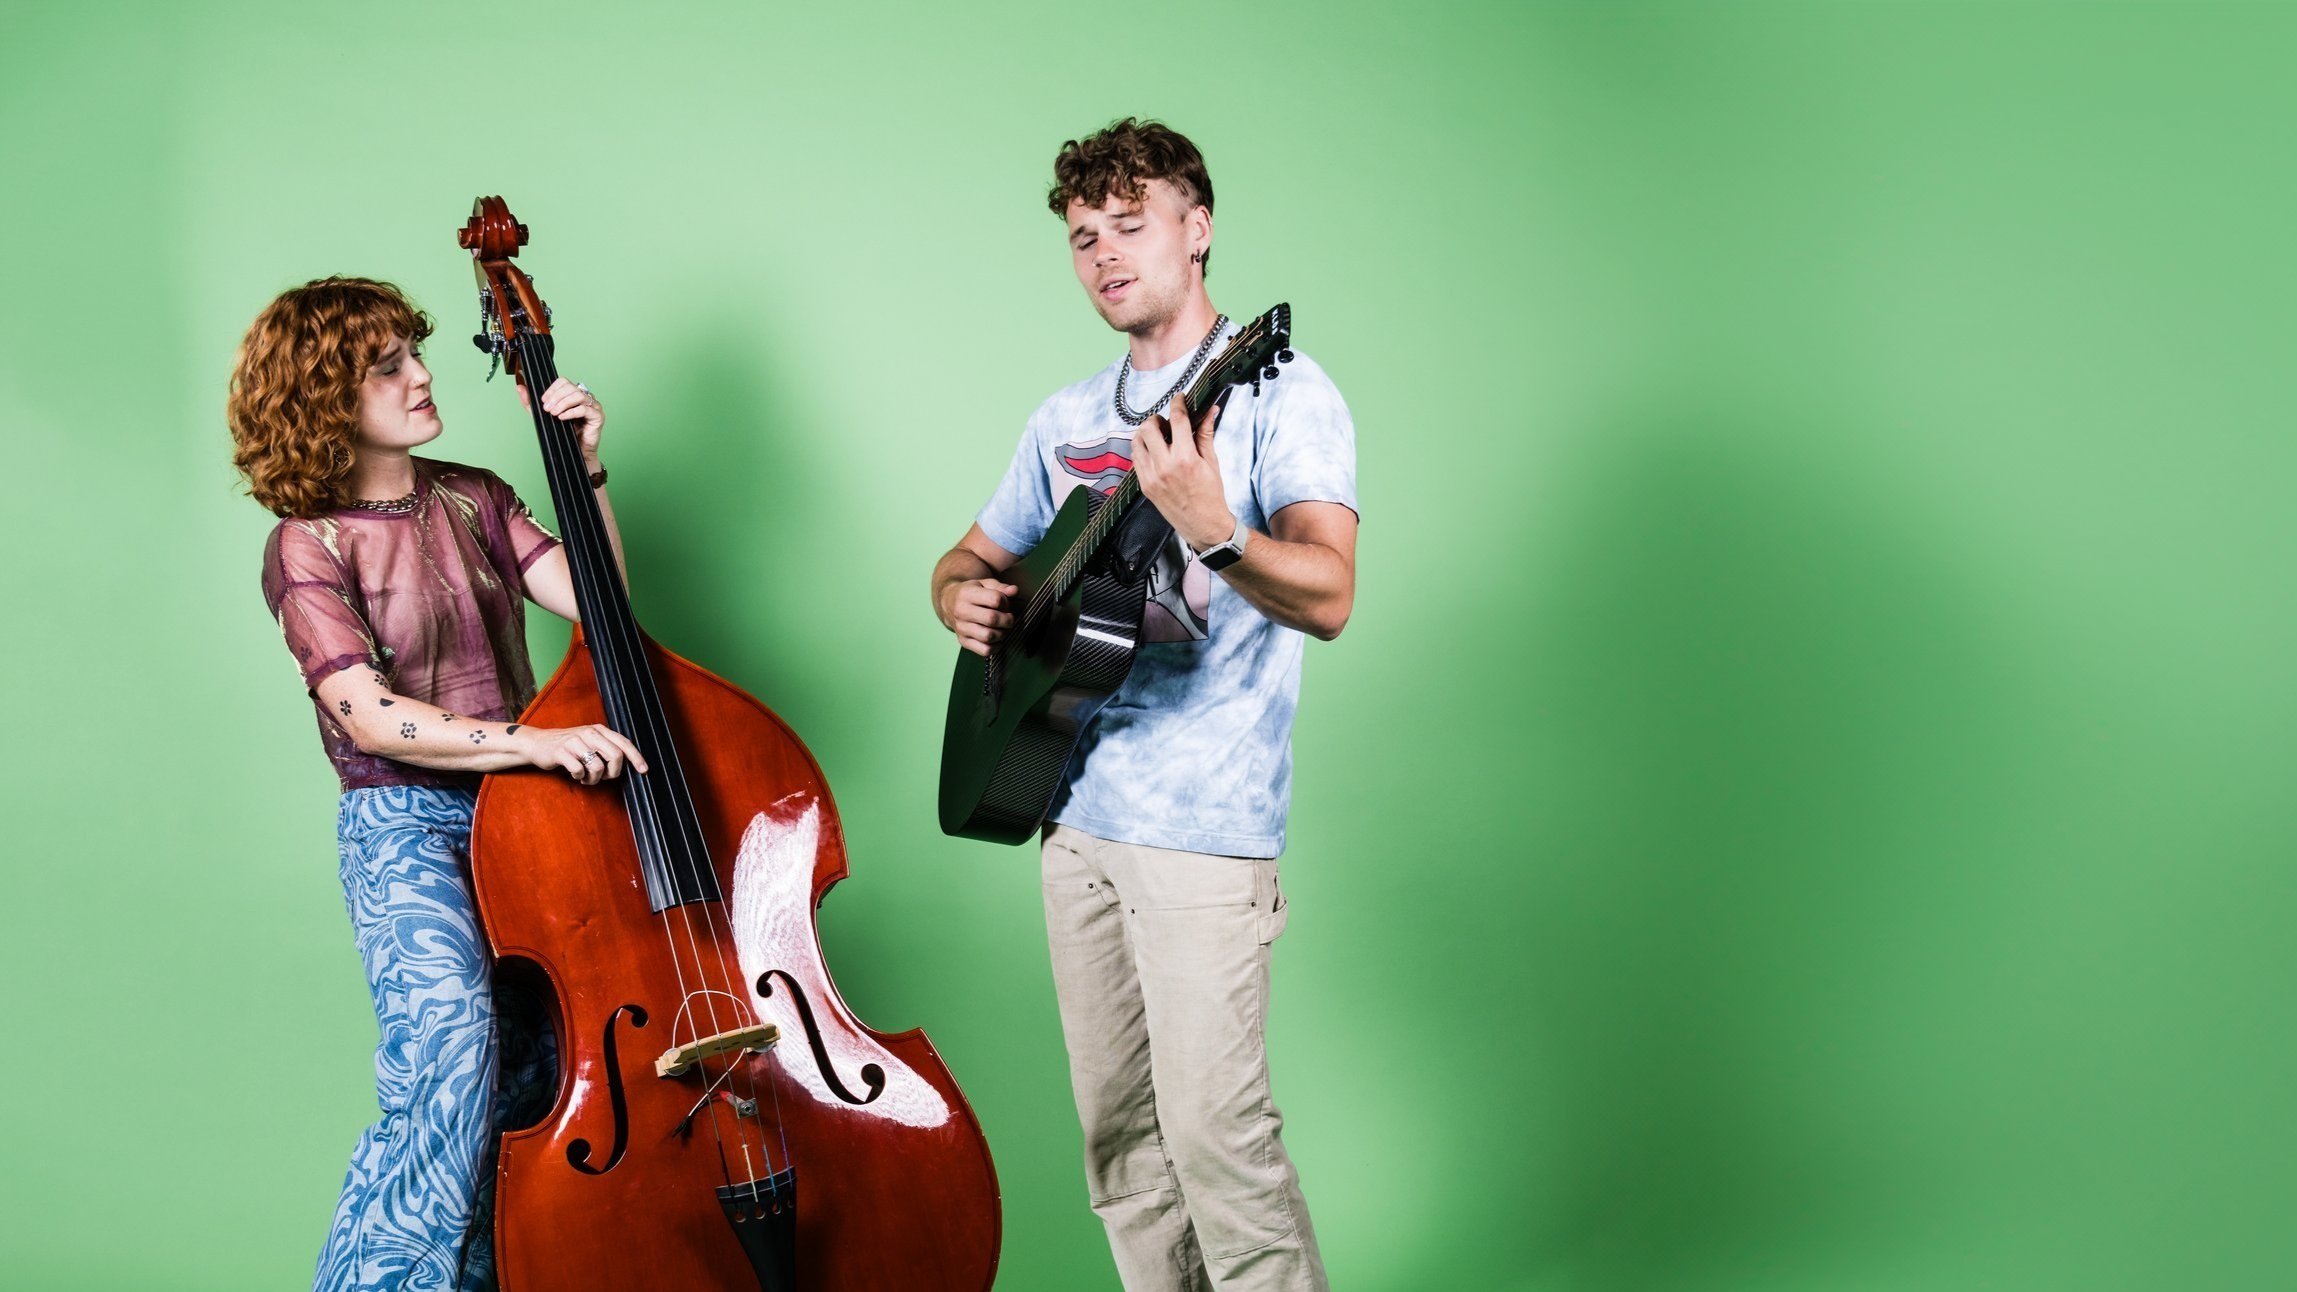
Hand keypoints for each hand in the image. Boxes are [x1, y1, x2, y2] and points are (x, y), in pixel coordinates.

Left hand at [518, 376, 605, 466]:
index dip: (552, 389)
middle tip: (547, 409)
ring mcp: (593, 406)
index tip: (543, 400)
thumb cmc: (564, 434)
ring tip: (554, 414)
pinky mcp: (598, 416)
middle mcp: (584, 397)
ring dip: (563, 403)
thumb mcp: (543, 416)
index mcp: (573, 394)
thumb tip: (520, 388)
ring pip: (578, 395)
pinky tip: (562, 418)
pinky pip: (585, 409)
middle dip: (555, 397)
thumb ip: (531, 403)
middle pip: (570, 387)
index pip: (563, 381)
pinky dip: (571, 412)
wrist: (576, 453)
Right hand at [518, 723, 649, 784]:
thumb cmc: (568, 746)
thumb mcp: (589, 742)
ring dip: (594, 779)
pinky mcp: (561, 752)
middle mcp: (589, 733)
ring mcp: (575, 741)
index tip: (643, 770)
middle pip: (615, 756)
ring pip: (598, 766)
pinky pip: (579, 771)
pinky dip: (580, 778)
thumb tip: (629, 764)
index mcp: (599, 730)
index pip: (624, 743)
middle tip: (604, 778)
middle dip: (613, 773)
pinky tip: (575, 775)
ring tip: (586, 778)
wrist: (537, 743)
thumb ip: (607, 748)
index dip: (636, 757)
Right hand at [941, 578, 1017, 656]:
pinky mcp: (963, 641)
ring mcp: (961, 628)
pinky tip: (997, 638)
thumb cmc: (971, 593)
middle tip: (1009, 618)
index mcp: (967, 594)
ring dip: (1002, 633)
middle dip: (1007, 620)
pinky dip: (996, 646)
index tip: (1005, 604)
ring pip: (989, 636)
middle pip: (992, 619)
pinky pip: (985, 650)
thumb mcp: (984, 584)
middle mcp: (961, 611)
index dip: (1006, 602)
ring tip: (1003, 628)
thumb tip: (1014, 591)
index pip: (995, 600)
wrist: (949, 603)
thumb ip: (1001, 587)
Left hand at [1133, 395, 1230, 550]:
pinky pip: (1135, 459)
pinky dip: (1142, 450)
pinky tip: (1154, 452)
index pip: (1177, 420)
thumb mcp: (1212, 462)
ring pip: (1136, 442)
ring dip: (1146, 433)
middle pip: (1148, 427)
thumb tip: (1210, 411)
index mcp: (1185, 458)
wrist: (1204, 525)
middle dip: (1157, 419)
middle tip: (1166, 421)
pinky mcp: (1145, 486)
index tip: (1179, 398)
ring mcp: (1151, 477)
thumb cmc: (1211, 495)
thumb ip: (1206, 434)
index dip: (1177, 403)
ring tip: (1158, 436)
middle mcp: (1165, 466)